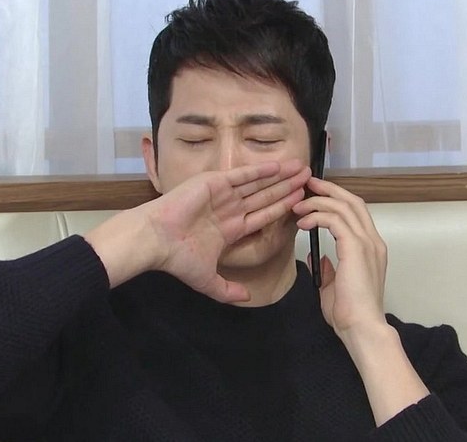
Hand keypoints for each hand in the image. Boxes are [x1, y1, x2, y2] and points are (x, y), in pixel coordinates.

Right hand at [86, 160, 309, 302]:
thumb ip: (228, 290)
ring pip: (257, 184)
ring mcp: (221, 195)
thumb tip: (247, 299)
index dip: (282, 209)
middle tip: (309, 179)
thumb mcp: (208, 281)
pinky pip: (241, 176)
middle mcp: (228, 209)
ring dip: (279, 177)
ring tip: (302, 169)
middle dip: (287, 189)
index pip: (262, 216)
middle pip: (265, 196)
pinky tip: (279, 167)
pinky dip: (260, 171)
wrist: (156, 241)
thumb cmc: (178, 259)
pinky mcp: (213, 183)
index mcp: (229, 229)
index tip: (302, 203)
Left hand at [292, 177, 387, 337]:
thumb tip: (319, 255)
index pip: (356, 213)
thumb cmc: (348, 312)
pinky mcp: (356, 249)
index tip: (315, 193)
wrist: (360, 327)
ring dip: (318, 203)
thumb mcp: (334, 285)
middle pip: (353, 202)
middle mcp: (373, 242)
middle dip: (329, 190)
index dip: (336, 199)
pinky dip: (318, 216)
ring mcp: (367, 244)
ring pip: (344, 207)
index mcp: (370, 249)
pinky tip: (303, 223)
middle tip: (307, 184)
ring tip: (298, 206)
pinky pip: (336, 220)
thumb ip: (329, 268)